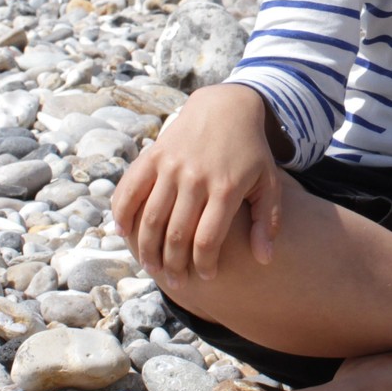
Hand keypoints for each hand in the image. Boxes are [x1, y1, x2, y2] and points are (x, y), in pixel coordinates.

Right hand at [110, 83, 283, 282]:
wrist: (225, 108)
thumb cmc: (250, 152)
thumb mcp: (269, 183)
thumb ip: (268, 221)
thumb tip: (265, 260)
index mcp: (226, 187)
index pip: (208, 239)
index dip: (204, 264)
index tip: (206, 277)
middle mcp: (195, 178)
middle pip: (176, 234)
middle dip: (174, 265)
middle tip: (175, 282)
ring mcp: (171, 166)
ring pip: (151, 218)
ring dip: (148, 249)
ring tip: (152, 268)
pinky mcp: (153, 155)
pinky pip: (131, 189)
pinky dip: (123, 213)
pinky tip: (123, 233)